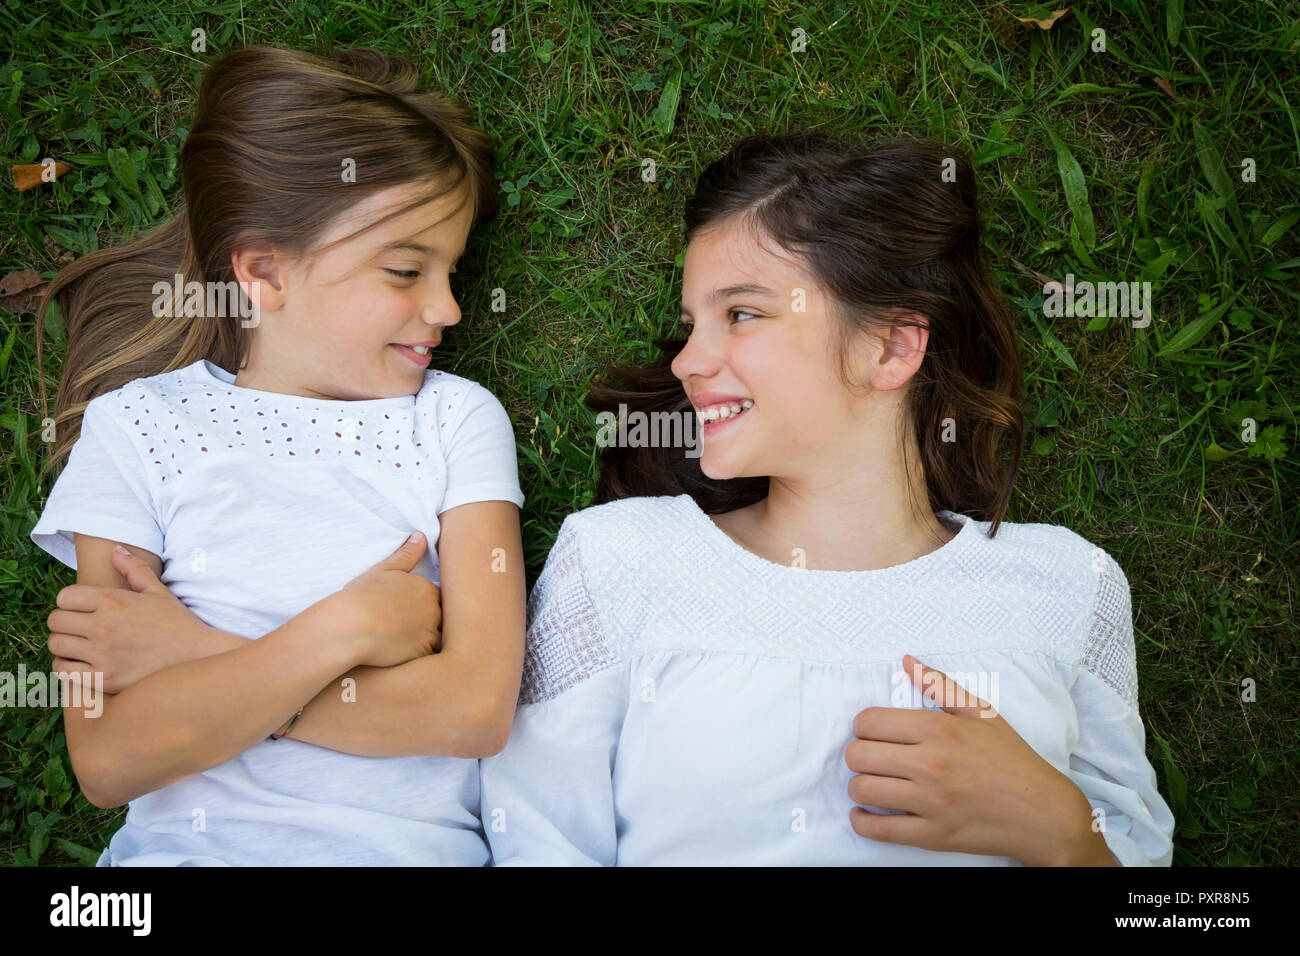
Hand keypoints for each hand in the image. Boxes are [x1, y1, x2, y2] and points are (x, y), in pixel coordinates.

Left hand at [46, 547, 214, 693]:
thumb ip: (134, 569)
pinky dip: (67, 667)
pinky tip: (82, 664)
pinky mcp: (103, 679)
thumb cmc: (178, 623)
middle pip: (55, 621)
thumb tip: (114, 549)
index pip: (65, 597)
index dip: (70, 602)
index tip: (81, 609)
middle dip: (64, 623)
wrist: (198, 657)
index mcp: (114, 601)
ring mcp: (102, 654)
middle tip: (78, 628)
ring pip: (56, 645)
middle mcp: (104, 626)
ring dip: (64, 645)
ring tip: (79, 646)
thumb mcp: (159, 592)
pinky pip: (63, 671)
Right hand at [332, 531, 442, 668]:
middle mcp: (435, 609)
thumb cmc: (361, 597)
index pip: (439, 599)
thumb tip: (422, 535)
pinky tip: (404, 656)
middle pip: (443, 619)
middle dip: (431, 625)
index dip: (426, 608)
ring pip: (439, 639)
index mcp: (427, 588)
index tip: (409, 614)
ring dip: (428, 642)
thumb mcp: (383, 570)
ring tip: (405, 645)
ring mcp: (431, 632)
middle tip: (405, 631)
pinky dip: (421, 657)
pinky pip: (431, 658)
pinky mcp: (423, 653)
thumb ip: (406, 554)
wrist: (349, 625)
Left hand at [844, 654, 1099, 864]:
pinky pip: (878, 830)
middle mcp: (930, 764)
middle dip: (858, 753)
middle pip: (858, 755)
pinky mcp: (932, 835)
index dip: (864, 725)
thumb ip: (939, 684)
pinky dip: (862, 821)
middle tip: (872, 757)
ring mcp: (930, 802)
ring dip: (859, 785)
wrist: (1043, 814)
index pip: (870, 721)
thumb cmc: (1012, 760)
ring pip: (862, 789)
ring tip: (871, 782)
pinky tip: (864, 813)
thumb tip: (907, 661)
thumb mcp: (982, 713)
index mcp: (940, 730)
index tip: (872, 732)